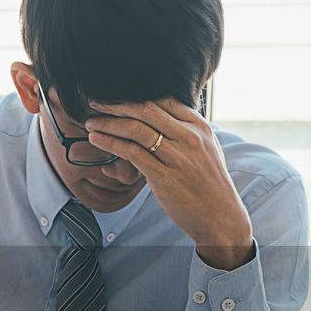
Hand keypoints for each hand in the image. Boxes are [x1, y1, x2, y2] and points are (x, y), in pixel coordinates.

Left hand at [85, 99, 254, 270]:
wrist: (220, 216)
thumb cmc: (207, 184)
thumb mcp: (204, 150)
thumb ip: (184, 133)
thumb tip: (159, 121)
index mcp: (199, 127)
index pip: (163, 100)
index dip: (136, 94)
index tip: (115, 94)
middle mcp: (190, 137)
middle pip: (147, 109)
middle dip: (117, 103)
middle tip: (95, 101)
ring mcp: (177, 156)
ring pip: (136, 129)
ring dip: (108, 123)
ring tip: (91, 122)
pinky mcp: (164, 175)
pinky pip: (131, 152)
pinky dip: (110, 142)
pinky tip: (96, 139)